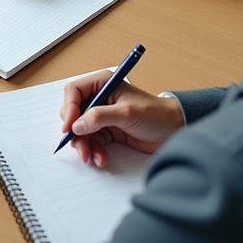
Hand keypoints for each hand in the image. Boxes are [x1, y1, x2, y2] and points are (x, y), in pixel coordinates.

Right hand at [60, 70, 183, 166]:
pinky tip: (101, 158)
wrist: (173, 131)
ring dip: (84, 145)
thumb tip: (77, 125)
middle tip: (79, 145)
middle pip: (73, 113)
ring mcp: (102, 116)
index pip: (74, 92)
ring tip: (91, 156)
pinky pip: (91, 141)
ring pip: (80, 131)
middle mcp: (99, 98)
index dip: (68, 108)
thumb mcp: (127, 113)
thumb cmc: (156, 114)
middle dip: (75, 131)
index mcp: (103, 84)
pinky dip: (93, 151)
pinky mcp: (107, 131)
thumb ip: (100, 117)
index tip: (69, 126)